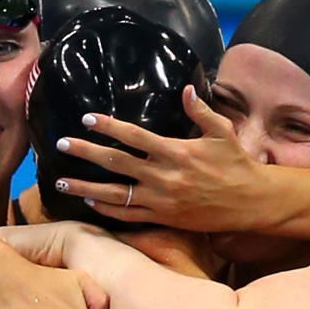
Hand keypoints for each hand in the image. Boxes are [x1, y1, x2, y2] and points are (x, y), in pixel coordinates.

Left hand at [52, 86, 265, 229]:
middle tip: (61, 144)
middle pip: (115, 163)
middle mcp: (163, 176)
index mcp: (175, 151)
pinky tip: (89, 201)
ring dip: (85, 186)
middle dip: (85, 152)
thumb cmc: (236, 164)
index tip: (87, 119)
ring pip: (114, 193)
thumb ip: (200, 111)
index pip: (133, 136)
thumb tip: (185, 90)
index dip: (108, 127)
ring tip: (61, 181)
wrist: (249, 202)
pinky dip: (107, 209)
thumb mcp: (222, 132)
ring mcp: (160, 200)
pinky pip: (128, 215)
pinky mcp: (163, 218)